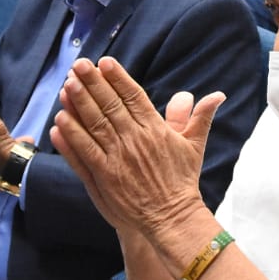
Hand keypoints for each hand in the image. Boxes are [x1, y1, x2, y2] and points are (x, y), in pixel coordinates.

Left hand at [48, 56, 223, 235]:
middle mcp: (135, 141)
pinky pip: (84, 153)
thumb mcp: (194, 146)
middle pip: (110, 106)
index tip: (105, 61)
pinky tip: (59, 121)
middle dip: (93, 83)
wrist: (172, 218)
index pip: (133, 97)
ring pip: (94, 126)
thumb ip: (200, 117)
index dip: (118, 78)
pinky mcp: (104, 178)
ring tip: (67, 85)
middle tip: (79, 64)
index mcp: (155, 130)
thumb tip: (219, 95)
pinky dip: (71, 137)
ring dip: (79, 104)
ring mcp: (117, 159)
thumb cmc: (182, 181)